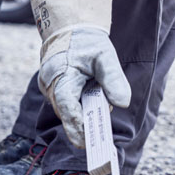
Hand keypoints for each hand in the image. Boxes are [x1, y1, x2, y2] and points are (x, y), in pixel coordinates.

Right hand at [31, 0, 130, 147]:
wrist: (71, 29)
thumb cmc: (88, 42)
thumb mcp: (105, 57)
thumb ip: (114, 79)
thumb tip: (123, 104)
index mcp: (60, 77)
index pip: (68, 108)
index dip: (77, 127)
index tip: (88, 144)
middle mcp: (51, 87)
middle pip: (69, 114)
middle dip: (85, 126)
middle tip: (101, 145)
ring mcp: (52, 90)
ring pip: (70, 112)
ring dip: (86, 116)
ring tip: (103, 123)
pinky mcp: (57, 91)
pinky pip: (70, 106)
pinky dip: (83, 110)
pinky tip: (97, 109)